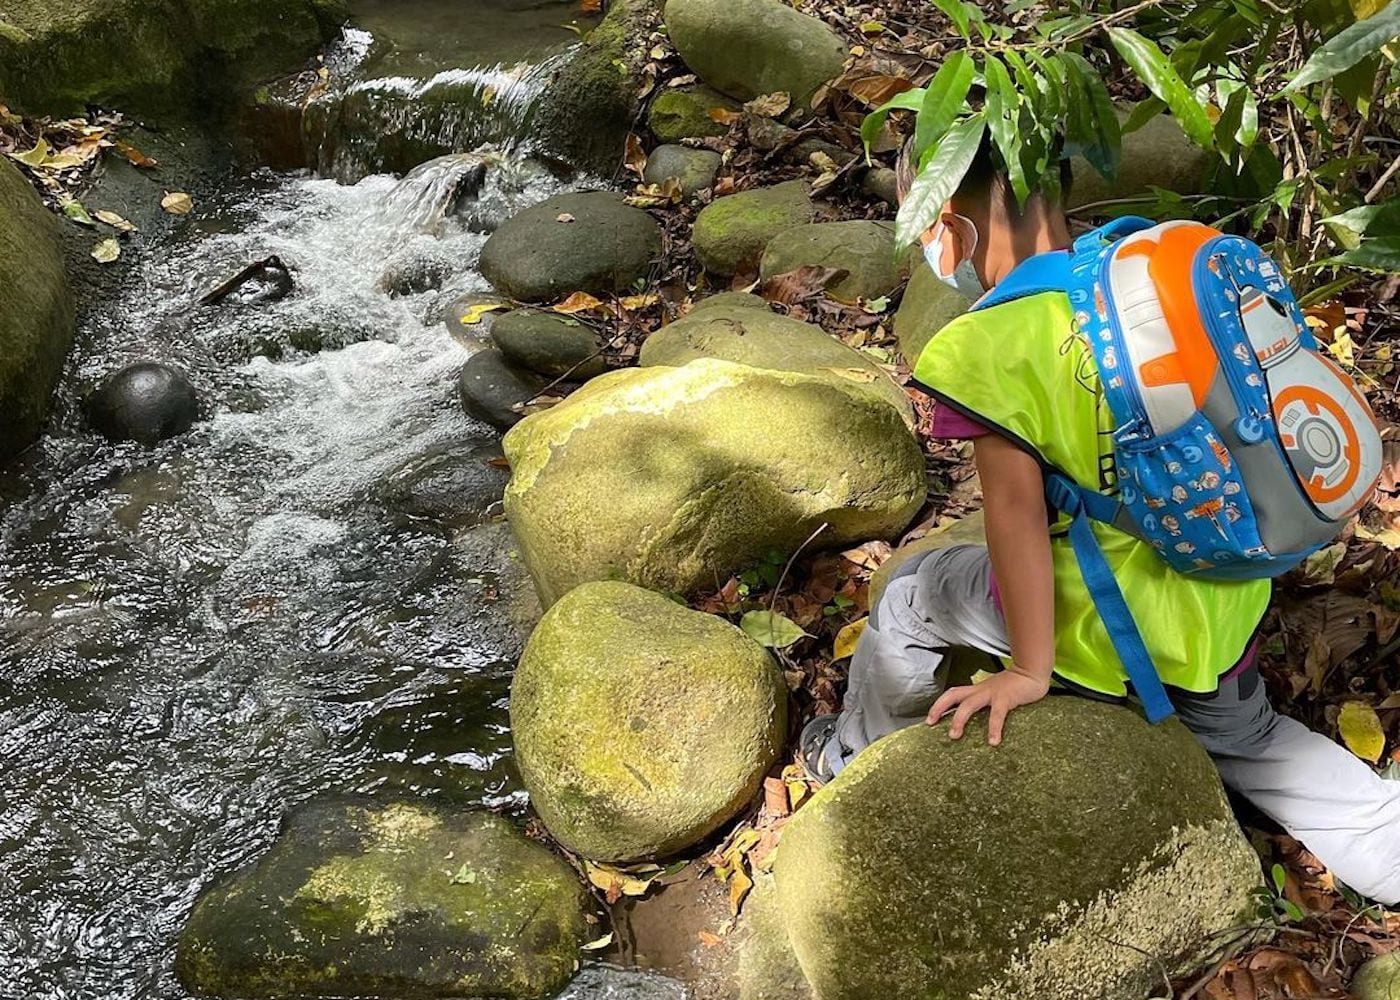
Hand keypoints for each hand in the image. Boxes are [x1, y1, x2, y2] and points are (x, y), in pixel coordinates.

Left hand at [926, 668, 1050, 745]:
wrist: (1031, 671)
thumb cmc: (1013, 686)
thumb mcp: (994, 693)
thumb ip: (985, 703)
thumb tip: (975, 721)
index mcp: (976, 690)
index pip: (952, 694)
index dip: (938, 705)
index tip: (929, 720)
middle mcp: (980, 690)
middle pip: (953, 695)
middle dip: (939, 708)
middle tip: (931, 723)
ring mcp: (991, 693)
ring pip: (969, 705)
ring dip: (959, 720)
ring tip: (954, 736)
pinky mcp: (1005, 698)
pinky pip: (997, 714)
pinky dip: (994, 728)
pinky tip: (993, 741)